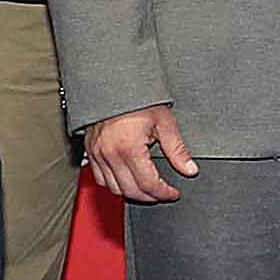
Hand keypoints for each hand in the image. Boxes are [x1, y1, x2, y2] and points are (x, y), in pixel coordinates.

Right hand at [83, 104, 199, 203]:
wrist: (113, 83)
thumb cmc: (138, 99)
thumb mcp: (164, 121)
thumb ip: (177, 149)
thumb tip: (189, 169)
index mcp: (130, 148)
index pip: (149, 184)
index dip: (164, 193)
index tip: (172, 192)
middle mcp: (110, 154)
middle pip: (131, 191)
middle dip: (150, 197)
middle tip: (162, 193)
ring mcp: (97, 153)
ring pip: (113, 188)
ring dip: (131, 193)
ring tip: (146, 188)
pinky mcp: (90, 151)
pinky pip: (99, 178)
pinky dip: (113, 184)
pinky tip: (126, 179)